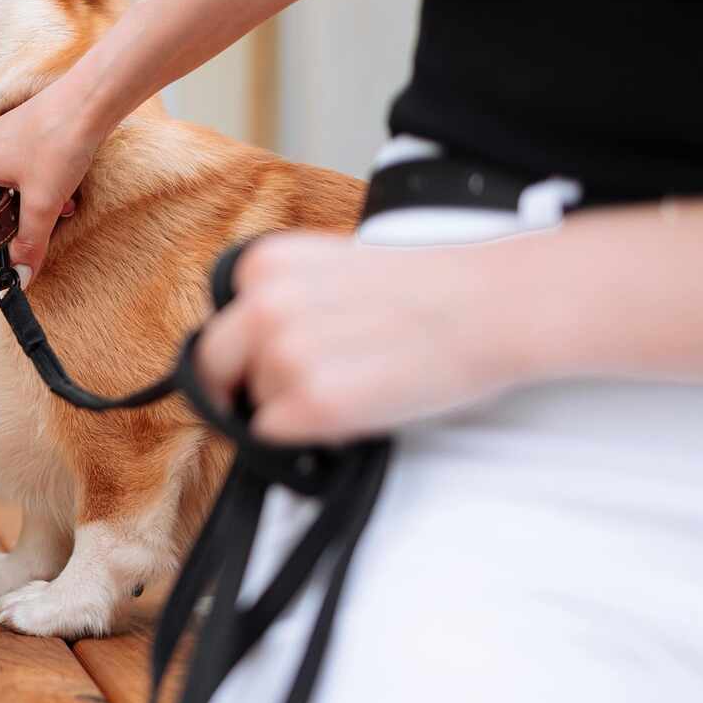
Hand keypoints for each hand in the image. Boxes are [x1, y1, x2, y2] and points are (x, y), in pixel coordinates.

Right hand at [0, 78, 95, 279]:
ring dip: (28, 208)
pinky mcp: (24, 133)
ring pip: (6, 187)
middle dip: (9, 225)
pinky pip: (21, 171)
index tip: (1, 261)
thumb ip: (30, 242)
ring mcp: (2, 139)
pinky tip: (65, 194)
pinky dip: (38, 188)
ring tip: (56, 214)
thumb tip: (20, 277)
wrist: (90, 99)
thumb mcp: (43, 202)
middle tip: (31, 239)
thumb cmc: (60, 143)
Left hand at [196, 234, 530, 442]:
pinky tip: (353, 410)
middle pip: (214, 367)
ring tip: (351, 385)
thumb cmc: (427, 289)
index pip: (219, 324)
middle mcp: (263, 306)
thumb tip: (253, 345)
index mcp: (265, 265)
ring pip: (252, 404)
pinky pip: (275, 437)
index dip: (242, 353)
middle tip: (285, 398)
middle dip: (242, 387)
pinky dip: (307, 435)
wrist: (488, 307)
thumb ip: (284, 296)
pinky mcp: (313, 404)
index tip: (265, 367)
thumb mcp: (332, 266)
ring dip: (290, 408)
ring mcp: (285, 356)